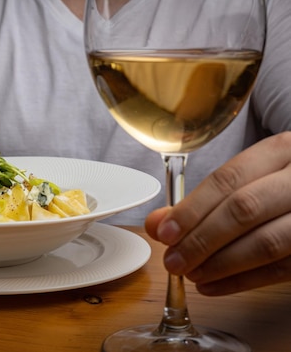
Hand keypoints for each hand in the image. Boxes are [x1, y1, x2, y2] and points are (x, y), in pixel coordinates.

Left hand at [145, 132, 290, 295]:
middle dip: (201, 239)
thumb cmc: (280, 184)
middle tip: (173, 261)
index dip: (191, 209)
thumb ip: (202, 199)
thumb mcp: (249, 178)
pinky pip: (282, 269)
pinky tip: (213, 285)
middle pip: (244, 209)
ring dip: (220, 264)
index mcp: (281, 151)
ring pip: (266, 242)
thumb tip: (157, 224)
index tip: (164, 232)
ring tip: (192, 274)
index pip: (227, 179)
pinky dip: (243, 281)